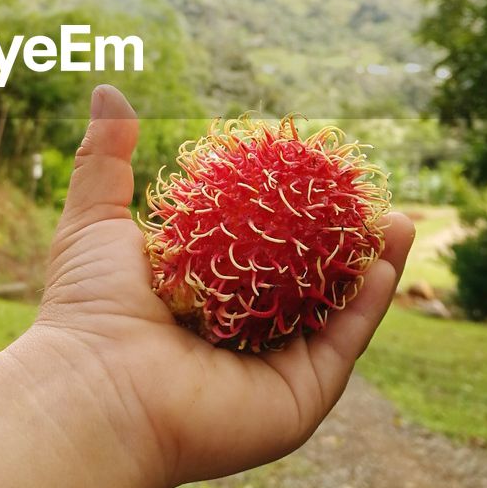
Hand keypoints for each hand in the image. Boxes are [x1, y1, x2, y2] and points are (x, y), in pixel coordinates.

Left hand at [36, 85, 414, 487]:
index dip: (289, 212)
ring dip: (371, 266)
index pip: (257, 249)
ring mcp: (271, 368)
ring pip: (334, 310)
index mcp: (202, 298)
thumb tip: (108, 88)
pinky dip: (368, 306)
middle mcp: (240, 334)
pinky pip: (342, 345)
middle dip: (342, 239)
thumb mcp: (95, 218)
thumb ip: (105, 158)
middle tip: (367, 195)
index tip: (315, 171)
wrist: (95, 388)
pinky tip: (385, 260)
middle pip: (305, 279)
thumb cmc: (89, 305)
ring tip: (398, 218)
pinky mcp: (296, 399)